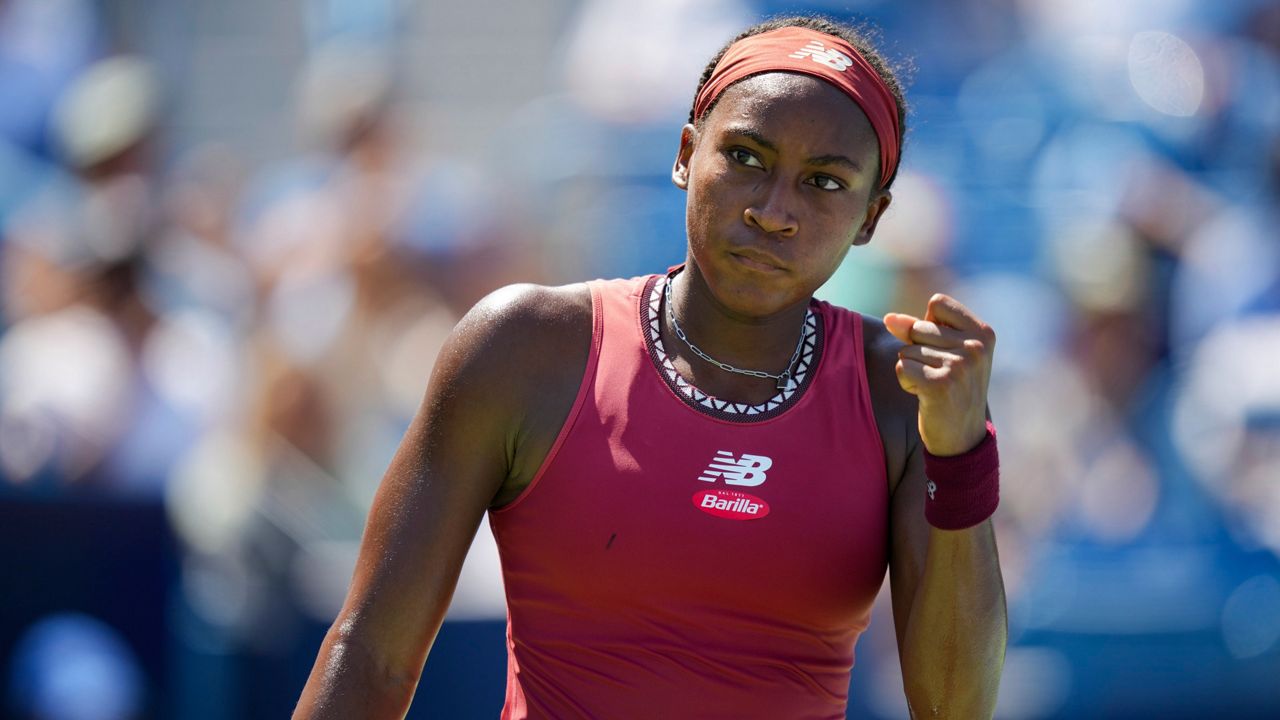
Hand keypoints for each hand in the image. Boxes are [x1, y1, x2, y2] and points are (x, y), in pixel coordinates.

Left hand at [883, 294, 994, 456]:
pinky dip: (906, 381)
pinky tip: (925, 395)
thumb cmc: (952, 389)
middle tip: (940, 375)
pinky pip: (902, 367)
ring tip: (934, 386)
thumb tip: (890, 318)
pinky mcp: (940, 384)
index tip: (943, 349)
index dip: (928, 324)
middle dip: (918, 351)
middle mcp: (976, 346)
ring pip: (907, 350)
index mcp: (983, 332)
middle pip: (919, 328)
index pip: (937, 303)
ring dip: (912, 369)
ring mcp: (960, 365)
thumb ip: (917, 330)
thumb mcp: (943, 352)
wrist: (962, 437)